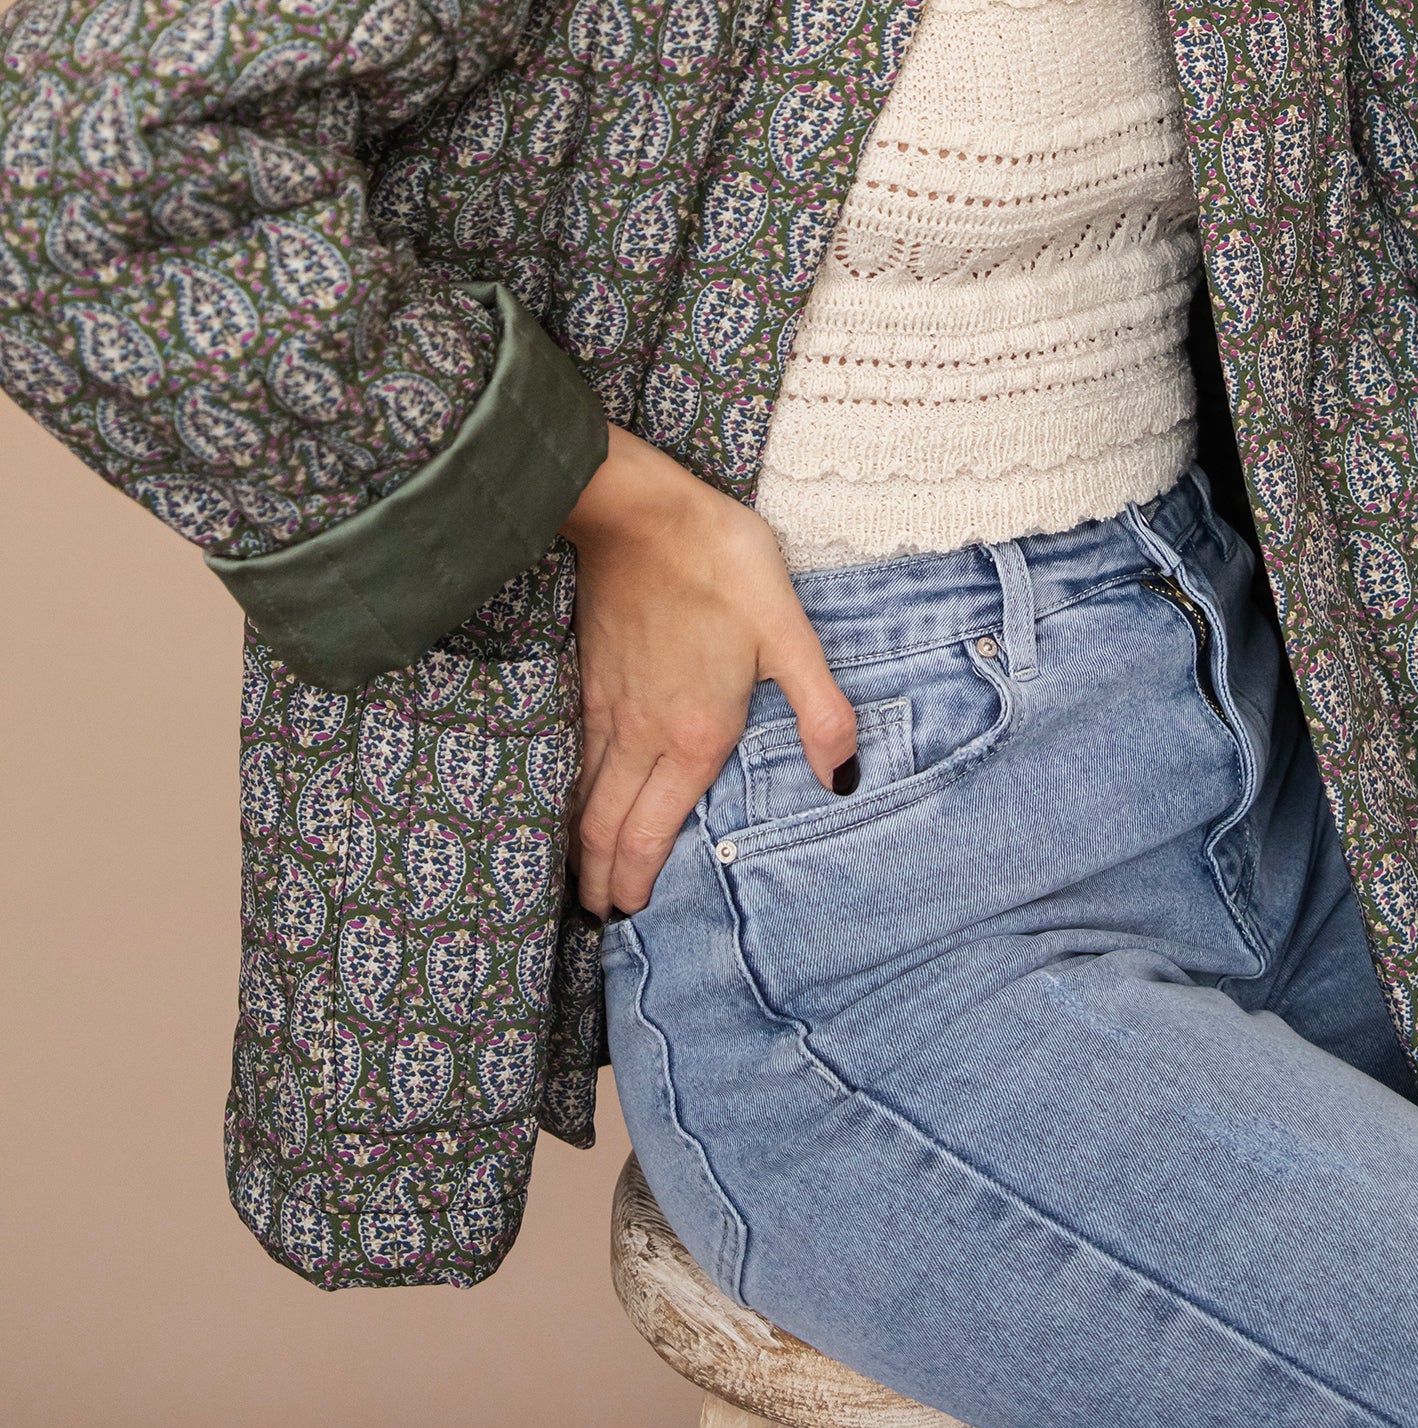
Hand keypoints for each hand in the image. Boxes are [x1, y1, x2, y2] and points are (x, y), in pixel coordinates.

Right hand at [560, 425, 857, 919]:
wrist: (639, 511)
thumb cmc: (719, 564)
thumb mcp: (788, 631)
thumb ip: (818, 709)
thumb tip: (844, 779)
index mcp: (692, 733)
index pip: (649, 833)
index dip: (634, 881)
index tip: (626, 916)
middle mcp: (639, 732)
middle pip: (604, 828)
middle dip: (598, 879)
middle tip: (596, 915)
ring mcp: (604, 704)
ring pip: (580, 795)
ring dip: (576, 844)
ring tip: (577, 875)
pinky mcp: (586, 675)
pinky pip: (569, 755)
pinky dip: (564, 793)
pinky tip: (567, 796)